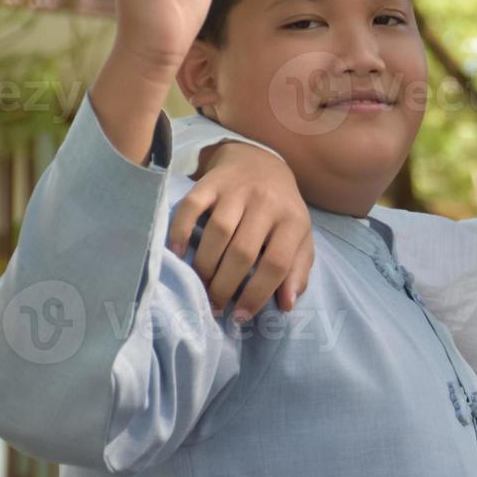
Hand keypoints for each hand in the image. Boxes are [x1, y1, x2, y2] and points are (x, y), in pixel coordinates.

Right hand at [168, 140, 312, 320]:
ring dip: (205, 266)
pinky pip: (192, 207)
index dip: (258, 294)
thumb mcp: (300, 237)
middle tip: (216, 305)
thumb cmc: (280, 210)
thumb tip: (287, 304)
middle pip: (242, 252)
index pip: (277, 263)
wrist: (261, 161)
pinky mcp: (211, 182)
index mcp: (292, 220)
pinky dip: (180, 231)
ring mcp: (237, 190)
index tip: (241, 315)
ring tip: (200, 286)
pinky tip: (177, 253)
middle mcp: (266, 203)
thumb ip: (297, 269)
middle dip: (226, 286)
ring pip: (217, 232)